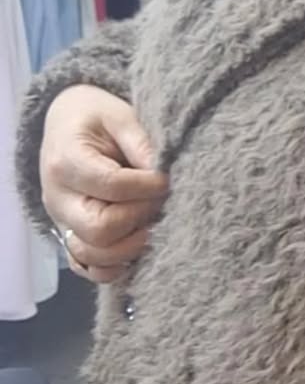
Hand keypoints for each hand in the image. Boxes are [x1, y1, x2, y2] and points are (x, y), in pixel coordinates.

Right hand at [41, 85, 168, 284]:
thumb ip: (142, 142)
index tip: (168, 179)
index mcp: (66, 161)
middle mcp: (59, 198)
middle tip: (162, 202)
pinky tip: (138, 247)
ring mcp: (62, 222)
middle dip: (140, 218)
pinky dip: (115, 267)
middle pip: (100, 229)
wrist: (68, 124)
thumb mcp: (120, 115)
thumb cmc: (97, 118)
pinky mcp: (71, 238)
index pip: (111, 186)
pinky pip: (88, 268)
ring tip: (154, 222)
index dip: (148, 186)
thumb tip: (164, 173)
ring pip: (94, 256)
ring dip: (132, 245)